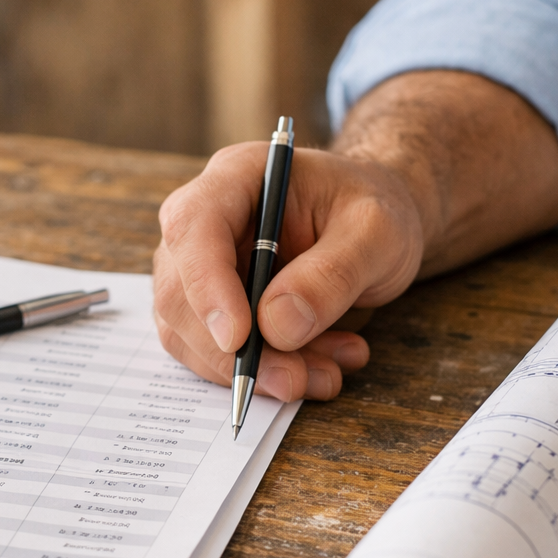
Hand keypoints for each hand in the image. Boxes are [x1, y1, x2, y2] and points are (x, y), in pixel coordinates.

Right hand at [153, 146, 422, 400]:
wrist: (372, 227)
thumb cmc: (371, 212)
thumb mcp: (376, 232)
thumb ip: (333, 273)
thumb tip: (277, 326)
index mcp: (237, 177)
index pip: (193, 227)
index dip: (206, 286)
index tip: (240, 339)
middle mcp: (204, 221)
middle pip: (180, 292)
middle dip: (236, 351)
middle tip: (296, 379)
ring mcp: (199, 267)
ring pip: (190, 334)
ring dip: (255, 369)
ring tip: (327, 372)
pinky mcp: (209, 308)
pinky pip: (214, 355)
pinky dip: (264, 373)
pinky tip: (319, 365)